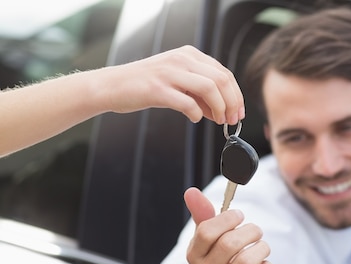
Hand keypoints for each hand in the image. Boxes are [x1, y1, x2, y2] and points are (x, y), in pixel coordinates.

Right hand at [101, 45, 244, 124]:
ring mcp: (169, 72)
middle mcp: (181, 59)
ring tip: (217, 121)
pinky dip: (196, 114)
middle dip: (232, 103)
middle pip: (221, 80)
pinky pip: (187, 103)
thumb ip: (199, 93)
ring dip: (219, 108)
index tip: (238, 112)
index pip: (224, 73)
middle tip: (231, 120)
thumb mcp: (177, 82)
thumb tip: (221, 111)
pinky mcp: (157, 89)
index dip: (236, 95)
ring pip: (209, 88)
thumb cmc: (145, 86)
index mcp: (189, 55)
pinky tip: (195, 118)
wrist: (112, 86)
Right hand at [184, 187, 272, 263]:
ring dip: (261, 248)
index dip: (228, 219)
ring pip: (247, 261)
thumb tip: (191, 192)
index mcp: (194, 257)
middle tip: (256, 231)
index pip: (207, 232)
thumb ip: (203, 217)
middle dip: (250, 231)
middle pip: (229, 244)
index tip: (239, 216)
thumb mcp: (207, 244)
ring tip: (262, 247)